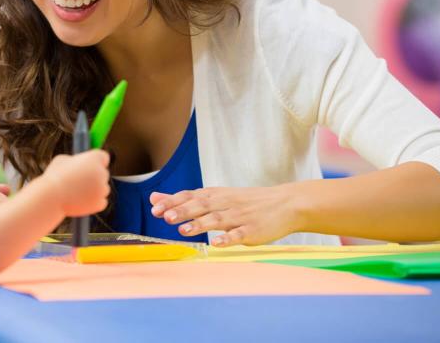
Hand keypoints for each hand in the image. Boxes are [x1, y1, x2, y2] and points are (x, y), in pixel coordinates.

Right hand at [42, 150, 110, 215]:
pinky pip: (101, 201)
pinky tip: (80, 200)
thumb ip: (75, 160)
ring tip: (76, 192)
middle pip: (103, 173)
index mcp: (94, 158)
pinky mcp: (100, 203)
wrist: (52, 197)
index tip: (90, 166)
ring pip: (102, 188)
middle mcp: (102, 172)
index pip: (103, 157)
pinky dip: (92, 202)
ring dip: (94, 190)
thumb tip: (78, 161)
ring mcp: (102, 188)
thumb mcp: (62, 160)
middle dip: (94, 177)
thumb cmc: (54, 177)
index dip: (96, 162)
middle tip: (79, 181)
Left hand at [150, 185, 304, 246]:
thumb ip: (185, 199)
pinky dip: (228, 239)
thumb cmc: (245, 202)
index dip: (172, 202)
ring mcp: (239, 217)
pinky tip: (217, 244)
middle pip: (201, 206)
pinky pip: (239, 234)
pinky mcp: (253, 230)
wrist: (285, 203)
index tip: (155, 208)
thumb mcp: (215, 196)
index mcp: (214, 195)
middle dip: (182, 211)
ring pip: (217, 219)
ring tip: (184, 231)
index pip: (190, 196)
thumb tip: (154, 198)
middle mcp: (224, 203)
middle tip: (165, 217)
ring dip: (200, 224)